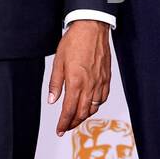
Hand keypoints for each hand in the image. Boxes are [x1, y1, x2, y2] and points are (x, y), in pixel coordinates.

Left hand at [47, 21, 110, 135]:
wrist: (92, 28)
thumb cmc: (74, 42)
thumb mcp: (58, 62)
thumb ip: (56, 84)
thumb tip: (52, 101)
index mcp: (76, 82)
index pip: (69, 110)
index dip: (64, 123)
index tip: (60, 130)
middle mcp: (89, 85)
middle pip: (82, 112)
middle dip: (73, 123)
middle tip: (66, 127)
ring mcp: (100, 82)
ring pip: (93, 107)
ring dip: (84, 116)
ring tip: (76, 118)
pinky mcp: (106, 78)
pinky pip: (102, 98)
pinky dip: (96, 106)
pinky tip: (90, 105)